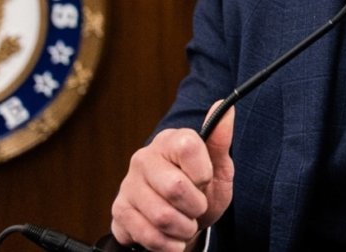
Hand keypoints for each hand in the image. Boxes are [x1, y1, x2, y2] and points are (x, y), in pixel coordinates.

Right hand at [109, 102, 234, 251]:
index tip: (204, 180)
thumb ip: (220, 140)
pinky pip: (147, 234)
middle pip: (175, 187)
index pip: (188, 147)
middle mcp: (144, 158)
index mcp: (170, 140)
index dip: (203, 172)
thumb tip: (226, 106)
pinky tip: (172, 236)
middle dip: (196, 206)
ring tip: (186, 223)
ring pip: (162, 216)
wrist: (181, 221)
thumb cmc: (201, 190)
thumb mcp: (219, 167)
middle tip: (197, 207)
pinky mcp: (119, 211)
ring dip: (183, 228)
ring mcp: (128, 185)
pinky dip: (168, 243)